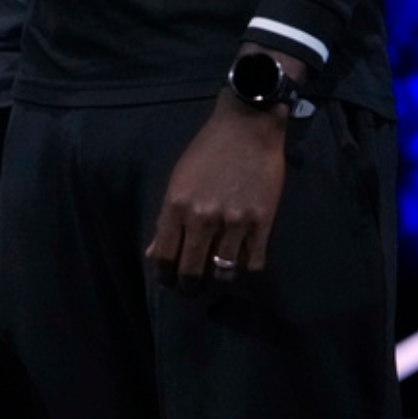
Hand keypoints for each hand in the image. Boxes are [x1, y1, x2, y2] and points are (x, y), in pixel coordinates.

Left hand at [145, 92, 287, 284]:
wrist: (246, 128)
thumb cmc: (207, 151)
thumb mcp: (178, 181)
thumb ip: (167, 219)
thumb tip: (155, 252)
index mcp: (176, 206)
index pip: (164, 257)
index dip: (164, 277)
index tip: (168, 281)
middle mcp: (203, 218)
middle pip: (192, 272)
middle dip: (189, 288)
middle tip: (192, 289)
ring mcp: (234, 222)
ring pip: (224, 274)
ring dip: (218, 285)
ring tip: (216, 283)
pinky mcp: (262, 223)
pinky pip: (253, 265)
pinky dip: (245, 275)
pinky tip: (240, 272)